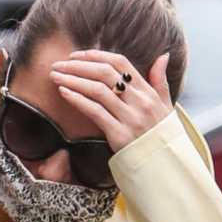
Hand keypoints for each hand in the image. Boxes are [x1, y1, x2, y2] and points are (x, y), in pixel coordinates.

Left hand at [49, 48, 172, 154]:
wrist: (163, 166)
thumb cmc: (161, 136)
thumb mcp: (166, 106)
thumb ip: (160, 80)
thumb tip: (163, 56)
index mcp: (148, 91)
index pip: (120, 63)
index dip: (96, 56)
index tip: (75, 56)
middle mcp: (140, 101)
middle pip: (105, 73)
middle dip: (78, 66)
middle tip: (58, 64)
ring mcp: (130, 118)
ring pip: (97, 90)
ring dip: (73, 80)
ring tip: (55, 76)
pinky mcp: (119, 135)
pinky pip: (95, 112)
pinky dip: (77, 100)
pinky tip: (64, 93)